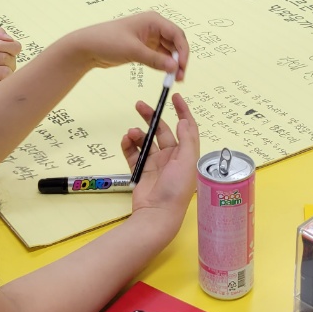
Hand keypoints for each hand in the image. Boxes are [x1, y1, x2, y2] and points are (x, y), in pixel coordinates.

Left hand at [63, 12, 187, 80]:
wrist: (87, 47)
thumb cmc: (108, 41)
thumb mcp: (133, 51)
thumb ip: (155, 60)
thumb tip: (175, 67)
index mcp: (153, 20)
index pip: (177, 34)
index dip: (183, 51)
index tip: (183, 67)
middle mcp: (153, 27)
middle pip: (175, 43)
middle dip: (179, 59)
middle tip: (180, 77)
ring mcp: (148, 38)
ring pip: (168, 51)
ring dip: (173, 64)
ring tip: (174, 79)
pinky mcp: (143, 48)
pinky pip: (159, 56)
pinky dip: (164, 65)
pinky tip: (166, 75)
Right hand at [122, 94, 199, 239]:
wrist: (156, 214)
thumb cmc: (175, 190)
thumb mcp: (186, 162)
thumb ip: (186, 140)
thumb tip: (184, 120)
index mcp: (186, 154)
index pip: (186, 128)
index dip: (182, 111)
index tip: (174, 97)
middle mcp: (172, 157)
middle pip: (162, 130)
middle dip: (151, 117)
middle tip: (140, 105)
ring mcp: (156, 164)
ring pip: (145, 141)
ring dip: (137, 133)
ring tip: (131, 133)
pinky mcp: (141, 171)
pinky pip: (133, 153)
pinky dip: (128, 145)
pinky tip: (126, 141)